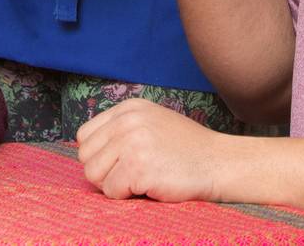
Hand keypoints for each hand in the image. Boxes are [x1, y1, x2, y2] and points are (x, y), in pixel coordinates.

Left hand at [76, 99, 231, 201]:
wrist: (219, 162)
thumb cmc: (187, 149)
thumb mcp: (151, 122)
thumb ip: (122, 129)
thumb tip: (89, 149)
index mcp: (128, 108)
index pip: (85, 135)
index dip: (98, 155)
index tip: (117, 164)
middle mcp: (126, 121)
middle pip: (86, 156)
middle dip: (104, 172)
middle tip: (130, 176)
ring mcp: (132, 142)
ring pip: (94, 174)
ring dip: (113, 185)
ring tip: (139, 180)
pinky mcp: (138, 167)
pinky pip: (111, 191)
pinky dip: (126, 196)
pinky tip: (148, 187)